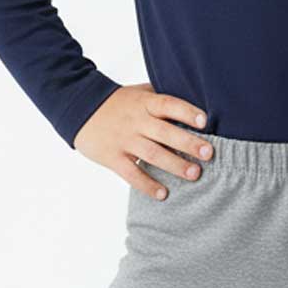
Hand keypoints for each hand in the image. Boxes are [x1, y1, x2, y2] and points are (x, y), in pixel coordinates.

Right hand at [73, 84, 212, 197]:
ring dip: (174, 165)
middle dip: (188, 143)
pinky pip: (132, 174)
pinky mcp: (113, 158)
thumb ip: (161, 98)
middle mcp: (136, 121)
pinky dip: (147, 185)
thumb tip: (195, 100)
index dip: (186, 112)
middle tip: (208, 154)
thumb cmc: (117, 102)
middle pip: (165, 132)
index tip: (204, 121)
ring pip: (152, 154)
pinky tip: (163, 194)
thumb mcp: (139, 93)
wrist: (78, 107)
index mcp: (144, 103)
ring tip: (194, 174)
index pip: (168, 105)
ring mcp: (124, 140)